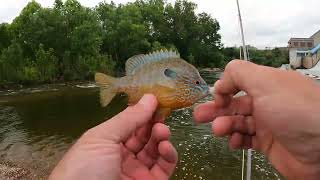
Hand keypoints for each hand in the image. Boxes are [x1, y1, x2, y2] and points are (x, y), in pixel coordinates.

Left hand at [49, 94, 177, 179]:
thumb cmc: (86, 167)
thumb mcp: (102, 137)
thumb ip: (128, 118)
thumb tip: (150, 97)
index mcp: (107, 143)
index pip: (130, 124)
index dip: (142, 112)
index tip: (156, 100)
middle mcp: (122, 156)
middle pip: (144, 135)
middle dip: (154, 122)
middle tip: (162, 113)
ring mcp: (137, 171)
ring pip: (156, 150)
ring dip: (162, 136)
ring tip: (162, 130)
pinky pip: (164, 167)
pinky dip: (169, 154)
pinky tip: (166, 145)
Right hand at [194, 60, 319, 179]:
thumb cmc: (296, 111)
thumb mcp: (266, 82)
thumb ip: (239, 73)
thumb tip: (221, 81)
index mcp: (268, 84)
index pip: (239, 82)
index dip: (225, 89)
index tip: (217, 98)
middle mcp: (267, 103)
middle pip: (235, 103)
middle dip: (216, 109)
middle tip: (199, 116)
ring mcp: (268, 124)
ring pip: (238, 122)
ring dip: (225, 126)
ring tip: (218, 130)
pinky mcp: (269, 144)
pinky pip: (247, 140)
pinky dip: (236, 141)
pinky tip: (233, 142)